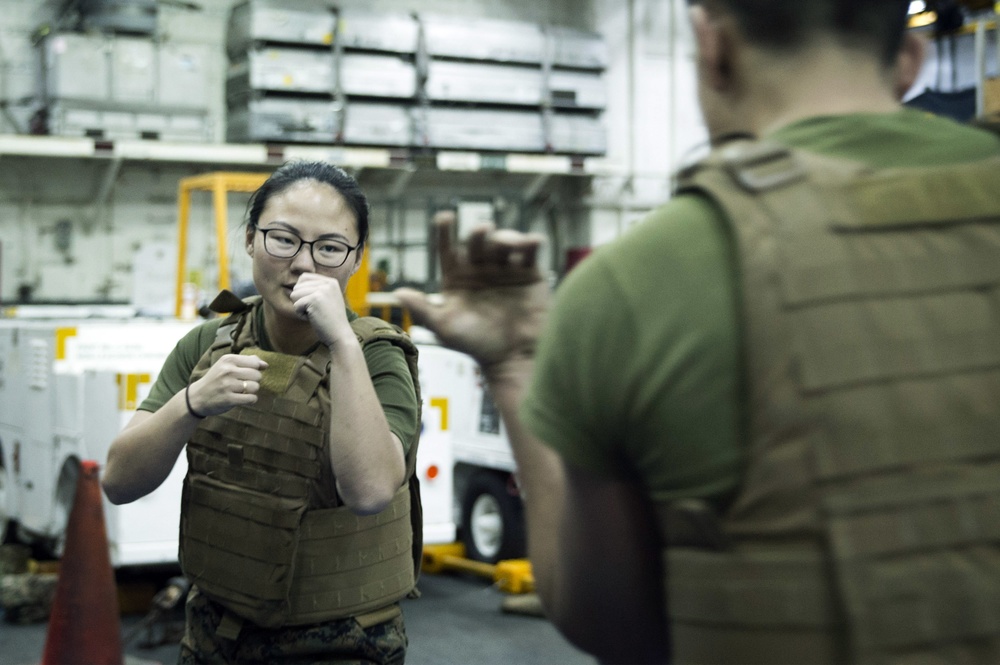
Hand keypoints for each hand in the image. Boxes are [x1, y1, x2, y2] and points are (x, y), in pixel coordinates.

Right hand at [186, 353, 267, 416]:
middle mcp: (227, 371)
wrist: (197, 397)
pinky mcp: (229, 399)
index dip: (255, 370)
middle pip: (257, 375)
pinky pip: (251, 398)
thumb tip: (266, 365)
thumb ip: (247, 362)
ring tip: (242, 391)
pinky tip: (243, 399)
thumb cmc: (217, 379)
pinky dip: (251, 400)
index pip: (255, 363)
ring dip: (252, 391)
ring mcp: (227, 385)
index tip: (246, 374)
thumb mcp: (227, 365)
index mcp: (228, 359)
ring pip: (255, 387)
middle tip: (243, 384)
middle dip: (254, 381)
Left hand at [290, 272, 354, 346]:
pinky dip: (301, 315)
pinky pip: (295, 305)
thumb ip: (316, 289)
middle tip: (316, 311)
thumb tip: (296, 285)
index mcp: (331, 282)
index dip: (303, 292)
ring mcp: (322, 290)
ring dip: (301, 308)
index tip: (316, 304)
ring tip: (315, 314)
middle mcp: (327, 283)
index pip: (304, 277)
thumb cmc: (331, 321)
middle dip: (301, 301)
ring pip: (294, 294)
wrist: (340, 335)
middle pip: (297, 286)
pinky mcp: (315, 299)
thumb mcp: (327, 299)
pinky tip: (313, 319)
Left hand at [395, 211, 549, 368]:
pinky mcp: (529, 274)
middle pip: (478, 243)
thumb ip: (423, 309)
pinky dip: (532, 244)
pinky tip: (534, 241)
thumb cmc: (477, 345)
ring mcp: (505, 270)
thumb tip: (397, 293)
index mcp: (458, 278)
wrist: (514, 358)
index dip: (445, 233)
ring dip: (506, 237)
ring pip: (504, 243)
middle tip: (483, 230)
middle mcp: (480, 270)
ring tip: (511, 244)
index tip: (445, 218)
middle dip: (479, 234)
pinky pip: (530, 253)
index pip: (448, 250)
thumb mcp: (445, 328)